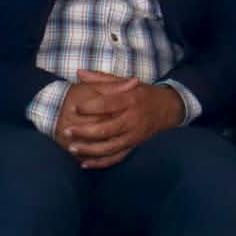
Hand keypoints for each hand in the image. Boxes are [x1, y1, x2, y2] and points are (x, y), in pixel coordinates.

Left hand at [54, 71, 184, 168]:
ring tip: (72, 148)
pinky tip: (85, 163)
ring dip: (90, 150)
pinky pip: (116, 157)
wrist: (168, 108)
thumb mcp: (127, 82)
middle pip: (107, 128)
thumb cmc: (143, 94)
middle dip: (85, 131)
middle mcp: (133, 119)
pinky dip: (100, 163)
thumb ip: (102, 79)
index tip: (74, 108)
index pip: (108, 104)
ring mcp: (134, 135)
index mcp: (131, 100)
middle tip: (67, 131)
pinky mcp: (134, 146)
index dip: (90, 107)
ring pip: (110, 147)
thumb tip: (78, 73)